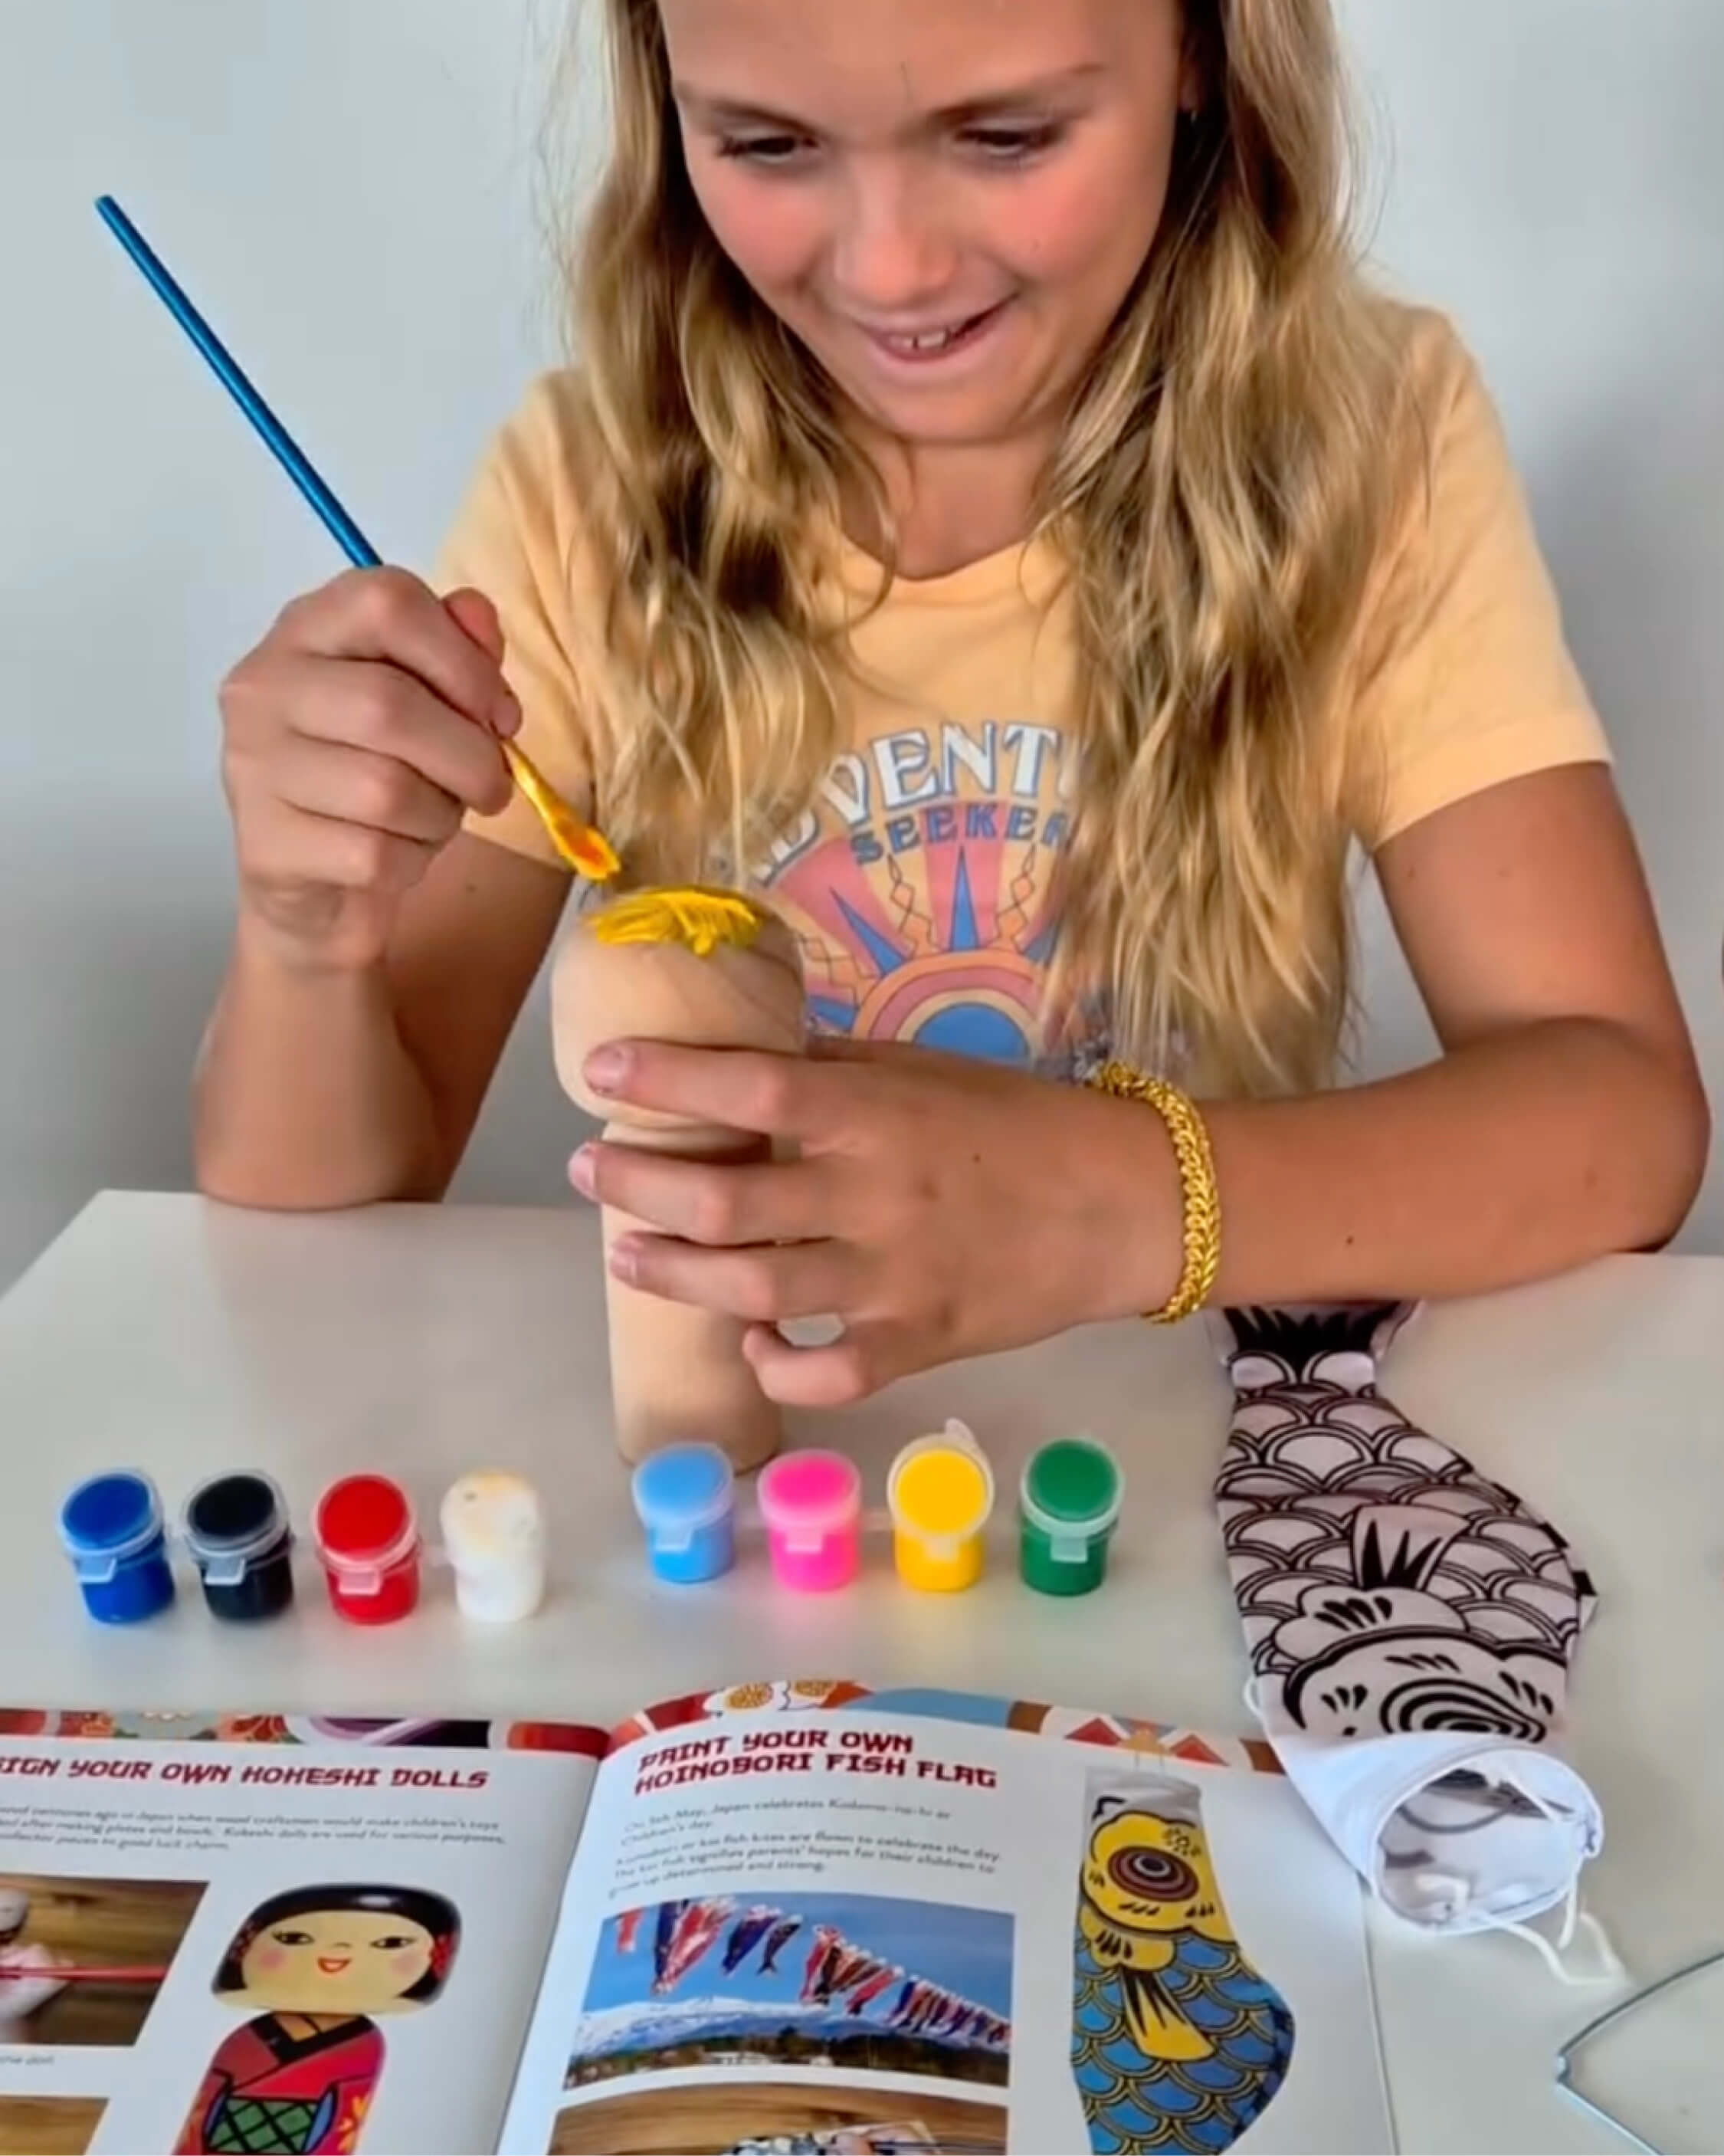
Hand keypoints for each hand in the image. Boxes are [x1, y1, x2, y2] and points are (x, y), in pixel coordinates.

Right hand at [219, 567, 519, 969]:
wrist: (318, 880)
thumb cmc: (380, 772)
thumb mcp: (429, 700)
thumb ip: (458, 649)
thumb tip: (477, 615)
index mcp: (306, 631)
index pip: (387, 601)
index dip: (465, 660)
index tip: (499, 713)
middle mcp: (263, 688)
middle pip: (390, 704)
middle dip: (469, 754)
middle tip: (490, 783)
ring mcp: (253, 767)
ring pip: (385, 789)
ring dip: (441, 813)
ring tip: (436, 817)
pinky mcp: (266, 845)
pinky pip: (374, 854)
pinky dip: (412, 861)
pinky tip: (400, 855)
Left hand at [570, 1036, 1180, 1403]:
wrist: (1125, 1205)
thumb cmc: (1021, 1123)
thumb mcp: (927, 1070)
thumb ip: (837, 1068)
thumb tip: (746, 1058)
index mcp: (877, 1112)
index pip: (751, 1084)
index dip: (667, 1078)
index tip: (601, 1069)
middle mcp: (873, 1193)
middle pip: (726, 1197)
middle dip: (638, 1183)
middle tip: (591, 1169)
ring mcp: (893, 1277)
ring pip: (753, 1287)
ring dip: (672, 1272)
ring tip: (626, 1251)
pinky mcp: (918, 1341)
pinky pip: (827, 1371)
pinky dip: (775, 1363)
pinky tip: (748, 1342)